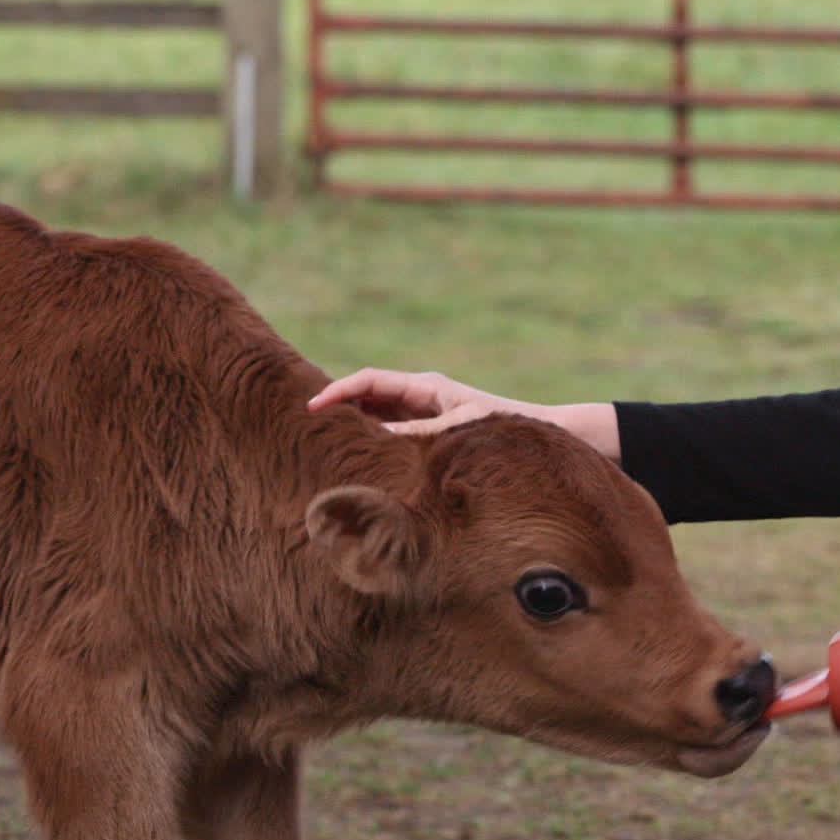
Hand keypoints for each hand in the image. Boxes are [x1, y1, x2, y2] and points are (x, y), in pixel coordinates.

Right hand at [308, 368, 538, 434]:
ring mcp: (421, 413)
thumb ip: (417, 435)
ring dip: (350, 424)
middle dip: (336, 405)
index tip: (313, 408)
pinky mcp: (425, 433)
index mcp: (425, 386)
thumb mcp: (457, 433)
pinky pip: (388, 433)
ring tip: (318, 442)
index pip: (370, 381)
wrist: (539, 436)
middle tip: (300, 425)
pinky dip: (369, 441)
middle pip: (366, 395)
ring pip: (374, 414)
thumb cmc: (502, 431)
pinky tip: (353, 458)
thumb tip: (377, 440)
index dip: (338, 391)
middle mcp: (419, 395)